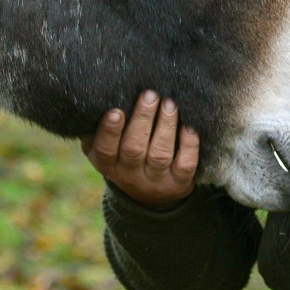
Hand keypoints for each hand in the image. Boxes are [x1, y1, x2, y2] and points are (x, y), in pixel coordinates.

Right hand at [82, 90, 197, 209]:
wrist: (151, 195)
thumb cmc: (124, 155)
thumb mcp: (107, 147)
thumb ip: (99, 129)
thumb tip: (99, 98)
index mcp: (108, 164)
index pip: (105, 150)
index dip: (110, 132)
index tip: (116, 111)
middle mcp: (130, 175)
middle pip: (134, 148)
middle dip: (142, 119)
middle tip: (150, 94)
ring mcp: (155, 180)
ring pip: (160, 154)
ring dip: (165, 126)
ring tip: (169, 103)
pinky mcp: (179, 182)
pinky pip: (186, 164)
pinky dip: (189, 144)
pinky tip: (190, 125)